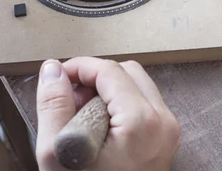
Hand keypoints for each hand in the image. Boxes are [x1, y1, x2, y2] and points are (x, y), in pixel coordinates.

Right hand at [35, 57, 179, 170]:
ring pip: (136, 85)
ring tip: (81, 115)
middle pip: (126, 72)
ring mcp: (168, 131)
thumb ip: (53, 105)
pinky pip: (142, 103)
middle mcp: (163, 122)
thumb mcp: (58, 154)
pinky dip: (118, 103)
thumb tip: (53, 70)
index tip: (57, 77)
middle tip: (69, 101)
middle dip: (94, 78)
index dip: (79, 67)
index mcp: (142, 123)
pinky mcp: (165, 138)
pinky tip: (97, 125)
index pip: (109, 70)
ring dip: (106, 90)